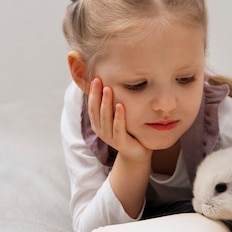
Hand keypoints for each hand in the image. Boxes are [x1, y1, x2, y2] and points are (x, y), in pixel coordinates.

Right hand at [89, 78, 151, 218]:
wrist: (137, 153)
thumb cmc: (128, 131)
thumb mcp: (118, 117)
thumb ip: (113, 104)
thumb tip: (112, 82)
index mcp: (98, 124)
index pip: (92, 106)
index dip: (93, 93)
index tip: (95, 78)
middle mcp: (101, 131)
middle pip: (96, 111)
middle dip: (97, 95)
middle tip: (99, 80)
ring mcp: (110, 137)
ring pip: (106, 119)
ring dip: (106, 103)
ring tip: (108, 89)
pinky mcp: (121, 142)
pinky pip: (118, 128)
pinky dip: (119, 117)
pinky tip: (121, 106)